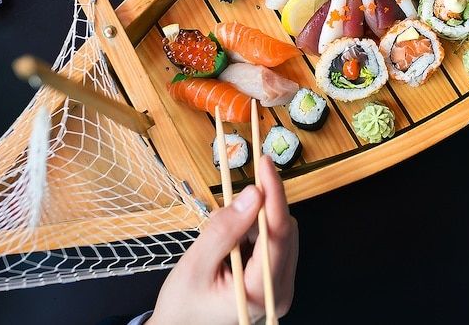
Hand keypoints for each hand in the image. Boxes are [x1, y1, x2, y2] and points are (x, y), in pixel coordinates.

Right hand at [148, 155, 297, 324]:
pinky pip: (273, 245)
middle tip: (240, 190)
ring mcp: (279, 288)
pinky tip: (234, 239)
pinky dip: (256, 232)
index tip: (266, 164)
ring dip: (258, 219)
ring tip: (225, 229)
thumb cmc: (182, 304)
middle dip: (264, 205)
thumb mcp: (196, 264)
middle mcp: (280, 292)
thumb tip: (253, 193)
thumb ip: (225, 229)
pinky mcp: (274, 282)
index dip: (274, 194)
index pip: (279, 234)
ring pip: (281, 235)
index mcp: (261, 292)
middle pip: (285, 232)